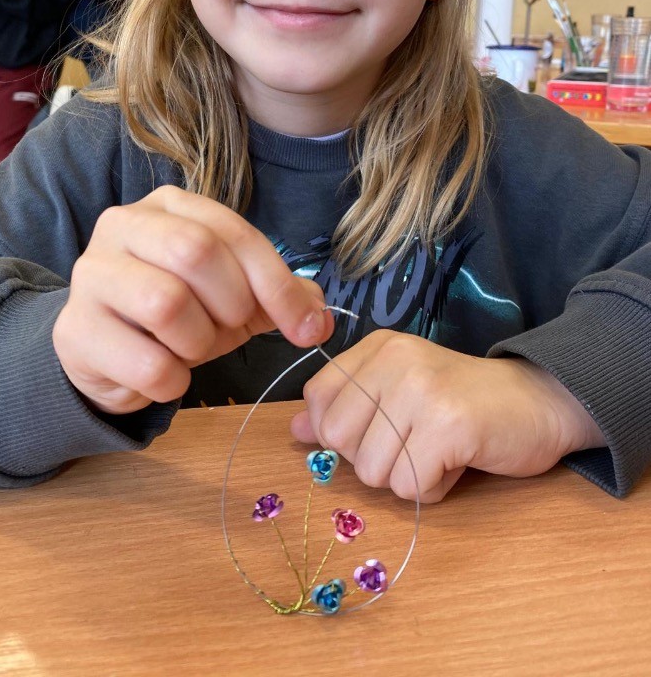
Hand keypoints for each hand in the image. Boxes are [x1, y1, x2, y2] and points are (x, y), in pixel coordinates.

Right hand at [52, 186, 332, 414]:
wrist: (105, 351)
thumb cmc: (176, 314)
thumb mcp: (233, 297)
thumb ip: (280, 297)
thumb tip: (321, 318)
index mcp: (170, 205)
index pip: (232, 230)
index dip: (277, 282)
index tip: (305, 327)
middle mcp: (123, 224)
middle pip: (195, 251)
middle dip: (230, 305)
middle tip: (228, 329)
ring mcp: (91, 273)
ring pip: (166, 303)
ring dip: (198, 343)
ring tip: (190, 348)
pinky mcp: (74, 329)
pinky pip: (146, 363)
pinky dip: (172, 381)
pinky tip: (164, 374)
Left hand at [291, 330, 605, 502]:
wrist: (541, 401)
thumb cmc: (464, 402)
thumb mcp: (399, 392)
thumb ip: (347, 406)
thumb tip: (294, 428)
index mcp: (377, 348)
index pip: (318, 400)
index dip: (341, 432)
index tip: (381, 431)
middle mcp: (393, 360)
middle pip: (339, 440)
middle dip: (374, 460)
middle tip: (415, 443)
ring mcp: (420, 390)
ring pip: (373, 471)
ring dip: (408, 477)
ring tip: (440, 449)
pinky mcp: (448, 425)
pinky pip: (410, 487)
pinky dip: (434, 487)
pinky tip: (458, 460)